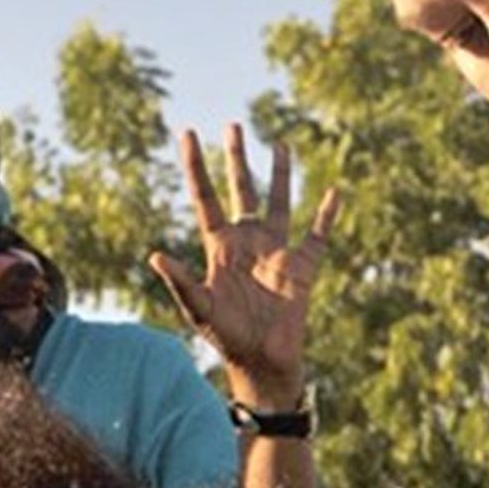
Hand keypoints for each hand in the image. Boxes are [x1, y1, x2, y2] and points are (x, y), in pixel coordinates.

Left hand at [149, 124, 338, 405]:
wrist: (262, 362)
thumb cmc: (226, 338)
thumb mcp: (200, 308)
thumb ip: (181, 280)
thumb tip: (154, 255)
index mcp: (219, 247)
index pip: (205, 197)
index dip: (195, 166)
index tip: (187, 134)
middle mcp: (247, 242)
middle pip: (241, 189)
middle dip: (236, 158)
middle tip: (232, 125)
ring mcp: (275, 252)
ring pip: (279, 203)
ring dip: (280, 175)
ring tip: (281, 145)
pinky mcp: (302, 267)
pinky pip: (317, 236)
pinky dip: (327, 215)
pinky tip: (334, 192)